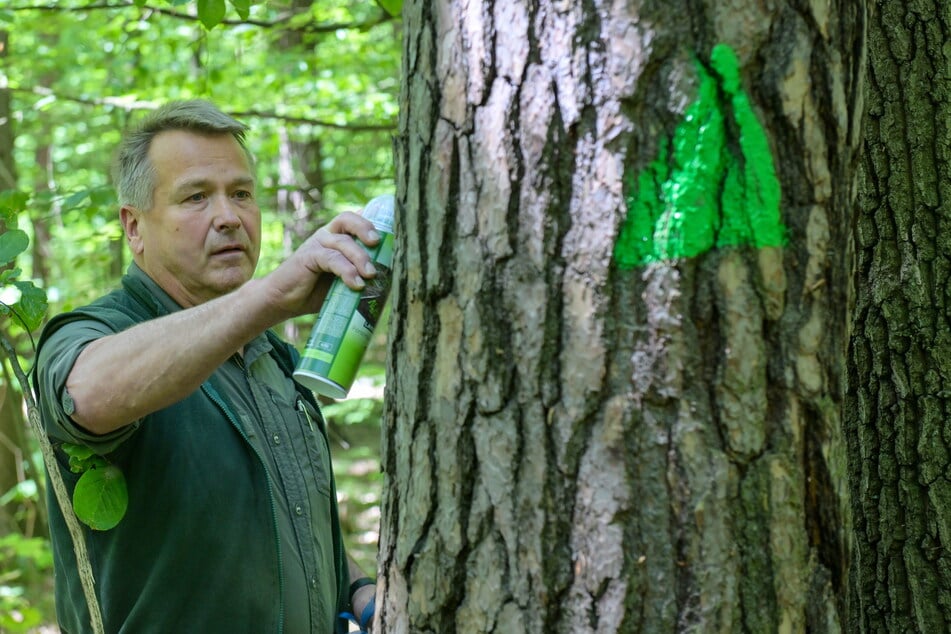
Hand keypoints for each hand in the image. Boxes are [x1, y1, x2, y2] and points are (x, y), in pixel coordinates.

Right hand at [261, 211, 379, 317]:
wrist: (284, 301)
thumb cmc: (316, 292)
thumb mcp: (343, 281)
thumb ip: (361, 275)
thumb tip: (390, 282)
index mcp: (336, 238)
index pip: (355, 220)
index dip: (372, 221)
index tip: (390, 231)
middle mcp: (326, 236)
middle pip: (348, 219)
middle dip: (365, 227)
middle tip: (378, 243)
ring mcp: (316, 244)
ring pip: (343, 242)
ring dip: (360, 258)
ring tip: (371, 275)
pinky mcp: (308, 257)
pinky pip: (332, 259)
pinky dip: (347, 271)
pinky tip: (357, 285)